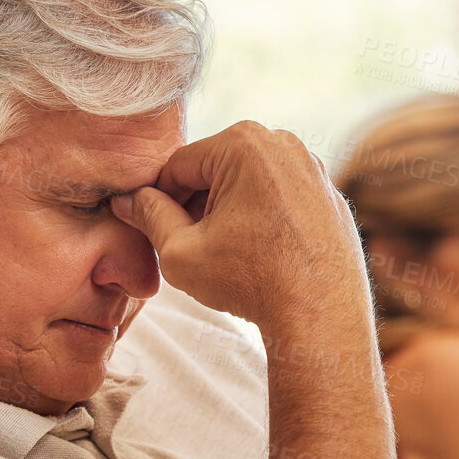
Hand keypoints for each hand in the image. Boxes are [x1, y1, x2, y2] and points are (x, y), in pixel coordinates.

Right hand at [110, 122, 366, 328]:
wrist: (322, 315)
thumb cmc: (252, 283)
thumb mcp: (179, 252)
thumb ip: (149, 217)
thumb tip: (128, 200)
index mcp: (244, 142)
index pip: (177, 166)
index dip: (158, 202)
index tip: (155, 233)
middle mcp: (283, 143)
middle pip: (215, 169)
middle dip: (197, 205)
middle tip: (193, 248)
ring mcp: (313, 168)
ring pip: (248, 184)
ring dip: (228, 212)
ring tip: (227, 256)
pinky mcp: (329, 196)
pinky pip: (280, 199)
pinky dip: (263, 221)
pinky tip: (261, 257)